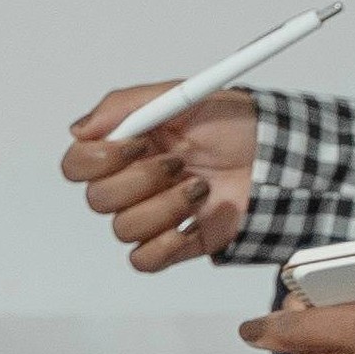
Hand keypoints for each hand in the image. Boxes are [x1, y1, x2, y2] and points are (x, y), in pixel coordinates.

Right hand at [62, 83, 256, 273]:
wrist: (277, 157)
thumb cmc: (233, 124)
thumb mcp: (181, 94)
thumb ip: (123, 105)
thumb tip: (80, 130)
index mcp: (126, 147)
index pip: (77, 165)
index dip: (98, 160)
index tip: (137, 144)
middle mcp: (132, 183)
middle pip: (98, 199)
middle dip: (141, 180)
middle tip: (179, 162)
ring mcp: (152, 215)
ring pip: (123, 228)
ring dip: (164, 207)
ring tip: (199, 188)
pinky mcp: (174, 243)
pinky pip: (144, 259)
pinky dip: (165, 244)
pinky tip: (191, 223)